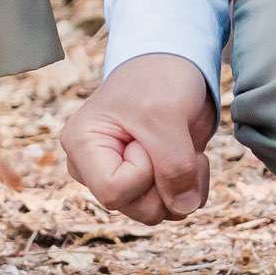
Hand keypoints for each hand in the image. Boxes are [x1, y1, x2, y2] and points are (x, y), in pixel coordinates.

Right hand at [59, 50, 216, 223]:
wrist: (174, 61)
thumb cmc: (158, 78)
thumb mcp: (166, 116)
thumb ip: (174, 165)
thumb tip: (184, 207)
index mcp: (82, 147)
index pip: (114, 192)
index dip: (144, 172)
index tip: (148, 136)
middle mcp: (96, 169)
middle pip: (139, 210)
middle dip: (168, 180)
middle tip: (171, 138)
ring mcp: (122, 178)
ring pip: (159, 213)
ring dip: (185, 182)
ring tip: (182, 143)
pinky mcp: (147, 181)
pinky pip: (175, 205)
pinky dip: (193, 184)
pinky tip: (189, 154)